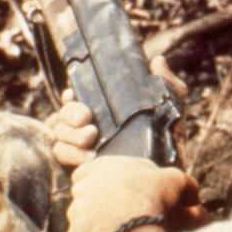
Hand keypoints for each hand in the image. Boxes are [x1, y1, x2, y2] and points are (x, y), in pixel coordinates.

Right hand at [45, 55, 186, 167]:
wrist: (166, 170)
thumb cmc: (168, 136)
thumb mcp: (171, 106)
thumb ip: (166, 82)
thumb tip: (157, 60)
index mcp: (104, 107)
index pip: (77, 94)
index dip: (71, 93)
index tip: (74, 94)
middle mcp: (88, 123)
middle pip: (64, 112)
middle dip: (71, 112)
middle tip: (87, 119)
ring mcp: (81, 144)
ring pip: (60, 132)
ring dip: (72, 134)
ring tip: (91, 138)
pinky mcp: (79, 163)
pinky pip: (61, 155)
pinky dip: (72, 154)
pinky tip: (90, 157)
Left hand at [66, 155, 200, 231]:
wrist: (133, 226)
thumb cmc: (151, 196)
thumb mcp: (175, 180)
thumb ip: (182, 184)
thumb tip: (193, 196)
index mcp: (100, 166)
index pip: (89, 169)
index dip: (103, 179)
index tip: (117, 188)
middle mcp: (82, 187)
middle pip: (85, 193)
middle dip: (98, 201)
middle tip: (120, 210)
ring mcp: (75, 212)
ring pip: (82, 217)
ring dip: (96, 222)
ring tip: (117, 228)